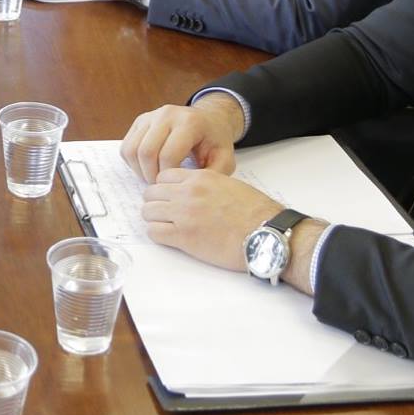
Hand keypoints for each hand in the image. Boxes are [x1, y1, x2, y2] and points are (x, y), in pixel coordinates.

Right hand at [119, 94, 245, 180]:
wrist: (209, 120)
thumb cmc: (215, 141)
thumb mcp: (224, 158)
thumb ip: (213, 175)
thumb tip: (192, 190)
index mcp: (189, 122)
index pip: (168, 155)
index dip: (168, 177)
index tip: (175, 186)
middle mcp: (167, 114)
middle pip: (146, 151)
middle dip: (151, 175)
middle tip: (161, 187)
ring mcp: (151, 116)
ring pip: (132, 149)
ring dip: (139, 170)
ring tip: (154, 178)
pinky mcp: (140, 121)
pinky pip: (126, 146)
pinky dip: (133, 163)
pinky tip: (148, 168)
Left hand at [140, 168, 282, 270]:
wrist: (265, 233)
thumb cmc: (255, 212)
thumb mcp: (229, 185)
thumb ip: (207, 185)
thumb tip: (194, 191)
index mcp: (200, 178)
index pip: (164, 175)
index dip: (164, 187)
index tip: (169, 197)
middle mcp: (188, 193)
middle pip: (151, 193)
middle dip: (155, 203)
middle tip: (164, 213)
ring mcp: (184, 214)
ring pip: (148, 211)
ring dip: (154, 219)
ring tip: (166, 227)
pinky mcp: (184, 237)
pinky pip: (154, 232)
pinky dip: (157, 235)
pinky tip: (169, 238)